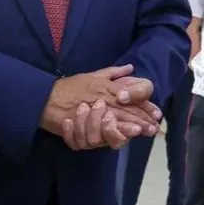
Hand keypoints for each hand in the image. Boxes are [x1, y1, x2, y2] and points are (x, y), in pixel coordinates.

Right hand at [40, 65, 159, 149]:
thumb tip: (130, 67)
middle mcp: (103, 99)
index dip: (145, 106)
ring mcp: (93, 112)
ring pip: (116, 121)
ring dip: (129, 127)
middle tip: (155, 128)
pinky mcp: (84, 125)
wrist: (46, 99)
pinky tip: (121, 137)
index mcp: (107, 88)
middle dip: (142, 119)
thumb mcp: (93, 75)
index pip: (131, 97)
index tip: (157, 113)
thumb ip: (113, 73)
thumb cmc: (70, 87)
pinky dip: (111, 134)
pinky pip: (100, 132)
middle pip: (126, 110)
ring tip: (141, 131)